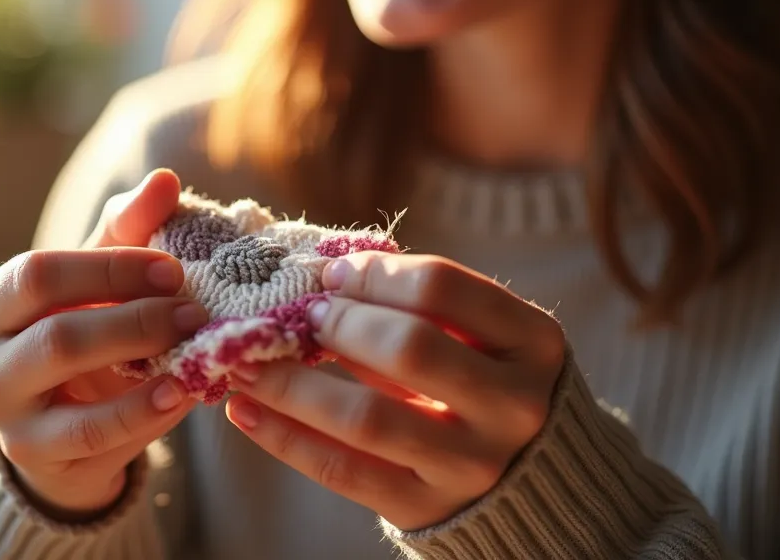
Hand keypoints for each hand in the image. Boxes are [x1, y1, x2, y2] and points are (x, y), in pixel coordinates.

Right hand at [0, 170, 206, 518]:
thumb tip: (165, 179)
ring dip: (140, 353)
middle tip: (194, 311)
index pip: (40, 273)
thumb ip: (127, 231)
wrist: (64, 435)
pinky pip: (92, 431)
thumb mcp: (98, 285)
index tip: (173, 269)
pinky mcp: (36, 455)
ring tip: (194, 345)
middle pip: (56, 328)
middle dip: (135, 315)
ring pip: (67, 375)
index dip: (110, 267)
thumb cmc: (82, 338)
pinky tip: (182, 391)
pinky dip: (144, 409)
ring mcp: (6, 414)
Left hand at [224, 251, 565, 530]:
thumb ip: (422, 305)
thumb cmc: (485, 383)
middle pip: (408, 348)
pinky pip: (342, 469)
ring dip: (291, 383)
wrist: (526, 480)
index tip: (334, 273)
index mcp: (534, 343)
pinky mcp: (427, 507)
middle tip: (298, 316)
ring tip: (245, 361)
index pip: (443, 287)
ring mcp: (473, 464)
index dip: (375, 273)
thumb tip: (324, 277)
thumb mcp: (482, 338)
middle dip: (339, 323)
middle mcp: (515, 405)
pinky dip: (284, 437)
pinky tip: (245, 410)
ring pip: (365, 417)